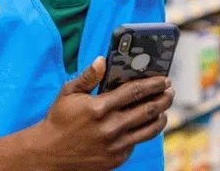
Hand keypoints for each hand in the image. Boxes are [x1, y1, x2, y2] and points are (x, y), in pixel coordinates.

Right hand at [31, 57, 173, 170]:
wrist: (49, 154)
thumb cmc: (59, 120)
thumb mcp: (68, 94)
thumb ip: (88, 77)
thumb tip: (102, 60)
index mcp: (99, 108)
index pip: (135, 91)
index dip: (153, 84)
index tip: (164, 79)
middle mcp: (110, 128)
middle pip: (148, 110)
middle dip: (164, 98)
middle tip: (170, 91)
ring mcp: (115, 146)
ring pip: (149, 129)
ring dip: (161, 116)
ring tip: (164, 108)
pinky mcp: (116, 159)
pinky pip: (136, 143)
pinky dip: (143, 131)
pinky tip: (145, 123)